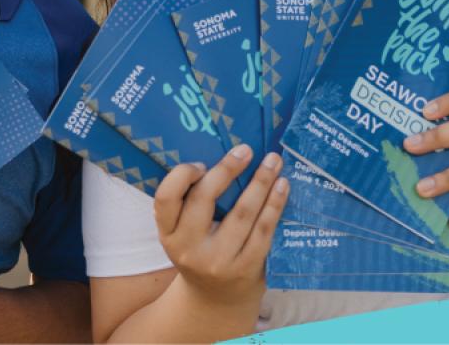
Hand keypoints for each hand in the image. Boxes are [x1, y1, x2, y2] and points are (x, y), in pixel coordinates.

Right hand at [154, 144, 288, 306]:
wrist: (216, 299)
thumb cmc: (200, 251)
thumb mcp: (183, 233)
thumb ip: (189, 203)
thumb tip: (224, 156)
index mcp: (168, 234)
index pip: (165, 198)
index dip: (181, 175)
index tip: (201, 163)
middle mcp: (188, 248)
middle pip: (204, 199)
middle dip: (227, 169)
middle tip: (245, 149)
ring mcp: (219, 260)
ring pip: (242, 213)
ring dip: (261, 182)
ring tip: (273, 161)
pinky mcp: (246, 267)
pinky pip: (263, 230)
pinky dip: (275, 204)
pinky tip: (282, 186)